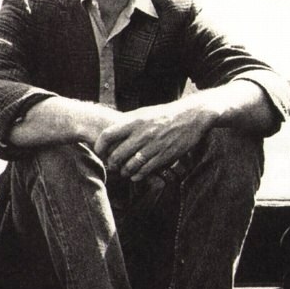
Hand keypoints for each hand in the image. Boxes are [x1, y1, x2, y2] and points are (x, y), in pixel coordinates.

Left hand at [93, 102, 214, 180]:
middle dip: (112, 163)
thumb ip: (128, 122)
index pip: (108, 135)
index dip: (99, 146)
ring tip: (124, 171)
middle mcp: (142, 134)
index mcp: (135, 122)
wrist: (190, 116)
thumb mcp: (144, 113)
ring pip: (130, 166)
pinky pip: (145, 170)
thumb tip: (111, 132)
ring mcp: (153, 146)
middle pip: (117, 155)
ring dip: (124, 171)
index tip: (99, 152)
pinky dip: (137, 175)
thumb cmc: (164, 115)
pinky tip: (136, 175)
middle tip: (112, 165)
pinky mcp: (164, 156)